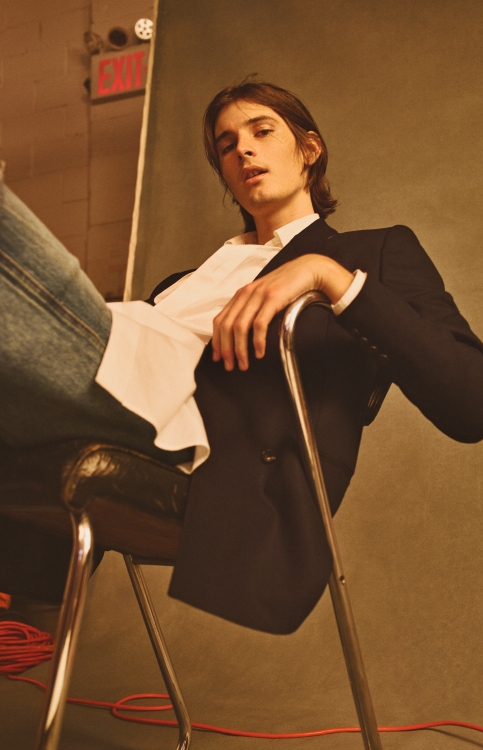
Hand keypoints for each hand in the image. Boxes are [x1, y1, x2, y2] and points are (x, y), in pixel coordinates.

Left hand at [212, 254, 353, 370]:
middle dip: (226, 349)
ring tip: (243, 364)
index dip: (216, 341)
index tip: (217, 357)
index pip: (220, 320)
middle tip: (230, 366)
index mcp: (241, 295)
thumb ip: (251, 309)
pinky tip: (259, 353)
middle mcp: (246, 294)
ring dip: (240, 349)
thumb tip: (241, 333)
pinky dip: (257, 341)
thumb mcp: (263, 296)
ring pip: (240, 327)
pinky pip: (259, 324)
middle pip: (227, 326)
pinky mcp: (272, 298)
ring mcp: (258, 295)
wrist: (307, 269)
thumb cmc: (287, 286)